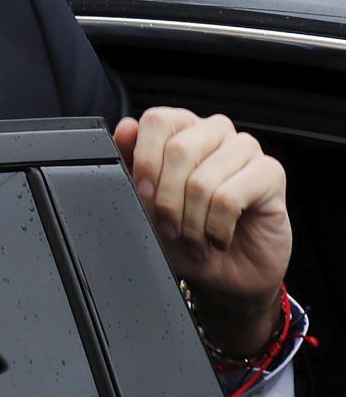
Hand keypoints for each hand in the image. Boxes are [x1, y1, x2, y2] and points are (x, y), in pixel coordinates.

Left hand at [113, 108, 290, 355]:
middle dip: (167, 201)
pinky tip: (219, 238)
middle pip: (179, 149)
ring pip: (203, 179)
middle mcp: (214, 133)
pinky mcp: (270, 172)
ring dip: (192, 222)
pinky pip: (229, 198)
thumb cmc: (183, 237)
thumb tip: (125, 128)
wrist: (221, 276)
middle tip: (170, 229)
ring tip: (195, 239)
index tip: (142, 195)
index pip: (158, 120)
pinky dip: (216, 228)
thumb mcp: (144, 205)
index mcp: (181, 131)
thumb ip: (131, 165)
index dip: (145, 160)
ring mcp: (245, 149)